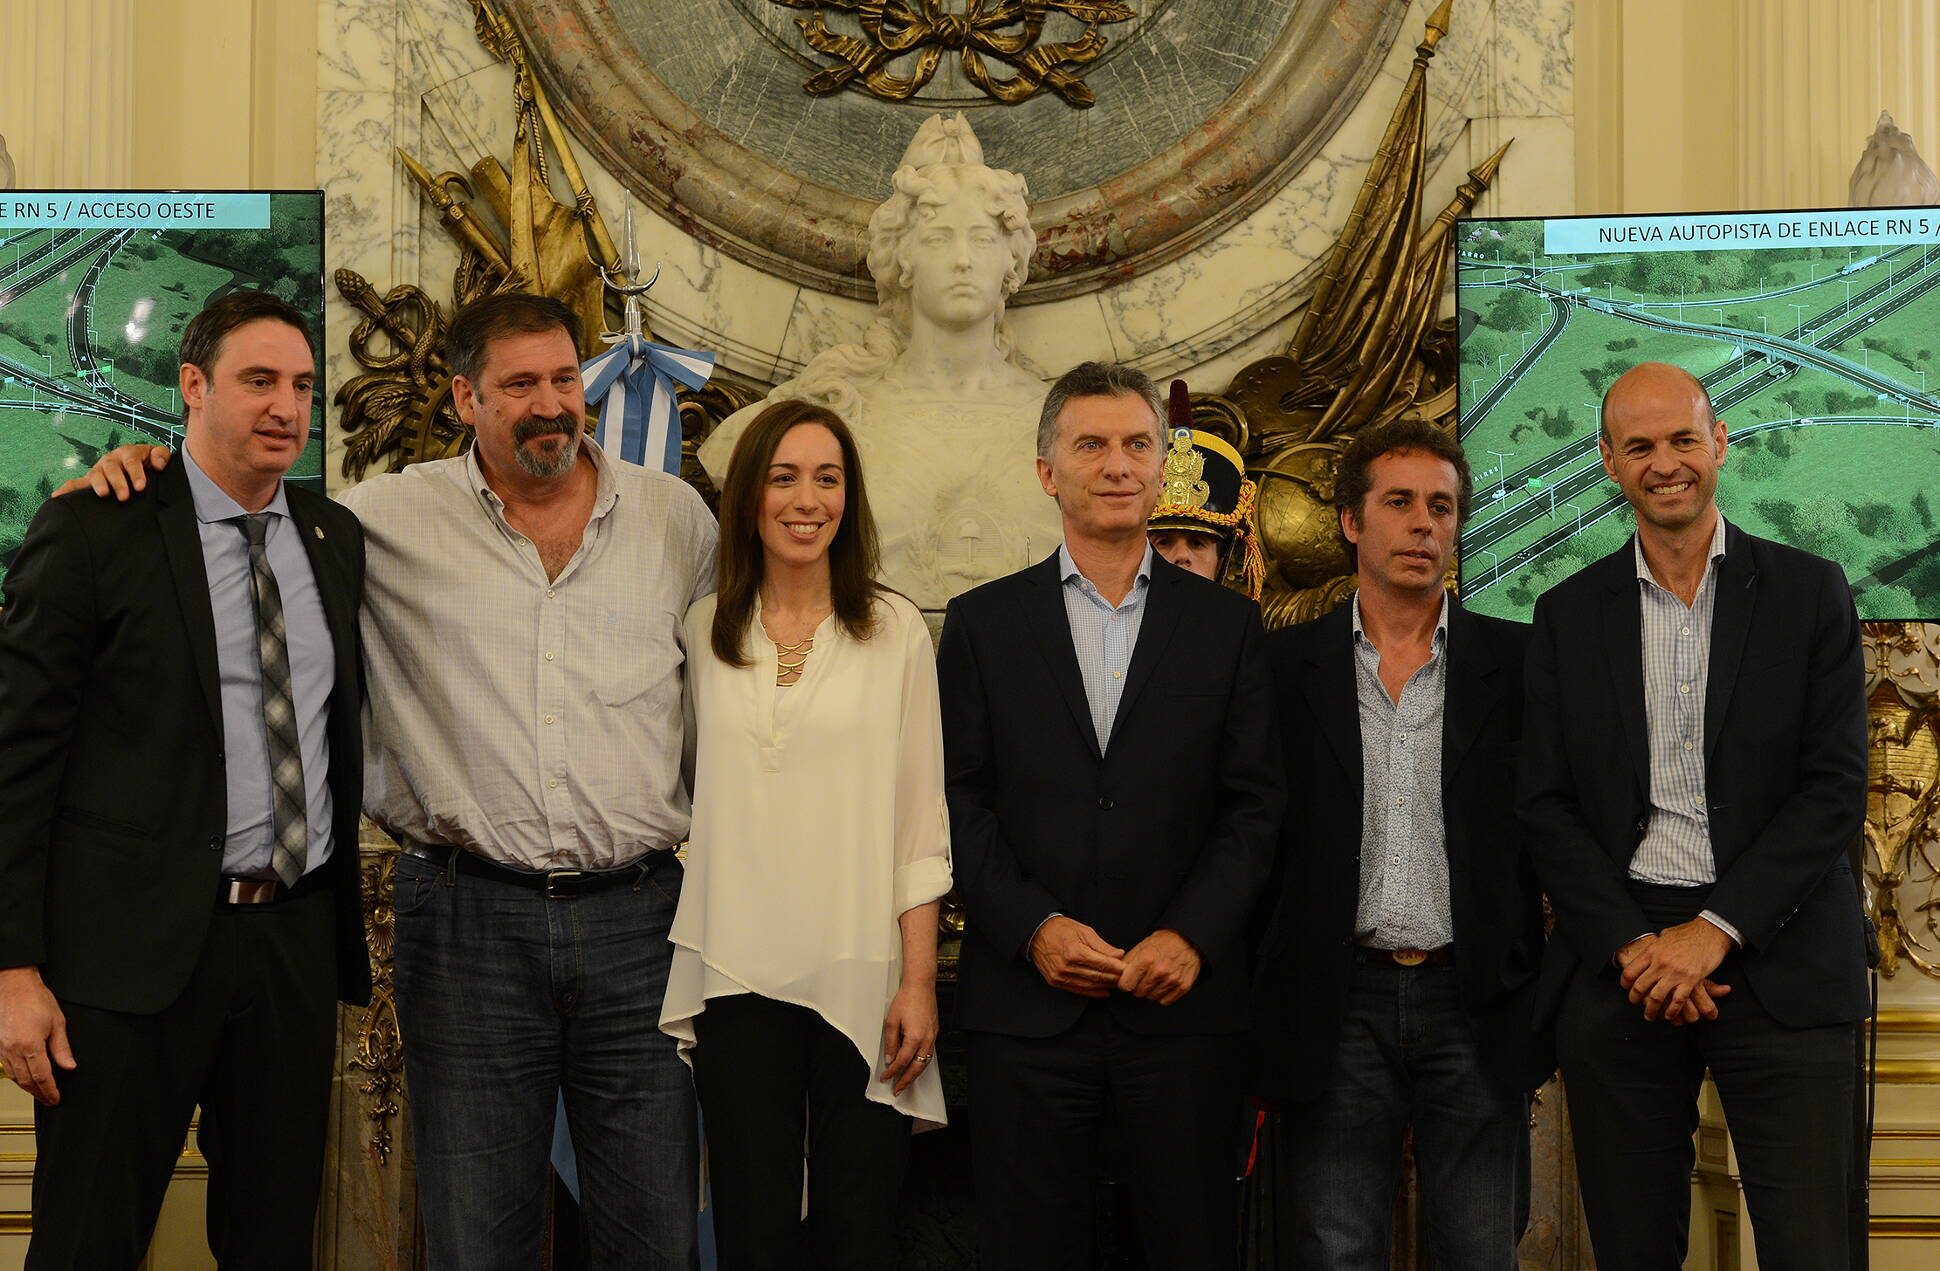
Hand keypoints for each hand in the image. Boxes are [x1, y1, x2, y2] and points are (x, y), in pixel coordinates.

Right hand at [0, 966, 74, 1105]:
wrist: (13, 985)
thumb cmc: (34, 998)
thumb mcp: (57, 1022)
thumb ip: (62, 1048)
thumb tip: (69, 1066)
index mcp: (30, 1046)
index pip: (42, 1077)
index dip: (50, 1090)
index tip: (56, 1098)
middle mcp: (13, 1050)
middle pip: (26, 1081)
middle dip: (39, 1093)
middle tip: (49, 1100)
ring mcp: (3, 1049)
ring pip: (15, 1076)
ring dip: (27, 1087)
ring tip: (39, 1093)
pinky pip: (7, 1067)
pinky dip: (17, 1077)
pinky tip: (24, 1078)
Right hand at [53, 443, 170, 500]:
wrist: (141, 467)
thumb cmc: (148, 462)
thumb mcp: (157, 455)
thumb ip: (161, 455)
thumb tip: (158, 464)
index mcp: (127, 453)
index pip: (131, 460)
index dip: (135, 473)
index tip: (140, 486)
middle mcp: (111, 460)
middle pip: (111, 468)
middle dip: (118, 481)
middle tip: (125, 496)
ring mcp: (99, 470)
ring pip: (95, 474)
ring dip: (99, 484)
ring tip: (104, 494)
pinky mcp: (89, 481)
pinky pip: (75, 483)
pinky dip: (66, 489)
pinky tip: (57, 497)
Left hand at [880, 977, 939, 1095]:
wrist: (921, 985)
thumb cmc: (906, 999)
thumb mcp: (891, 1021)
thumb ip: (890, 1042)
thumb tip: (889, 1058)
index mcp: (914, 1037)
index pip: (902, 1062)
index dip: (892, 1072)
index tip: (885, 1077)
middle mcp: (926, 1039)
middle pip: (917, 1067)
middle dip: (906, 1081)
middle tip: (898, 1090)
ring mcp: (932, 1036)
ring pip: (925, 1062)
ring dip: (915, 1074)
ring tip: (906, 1082)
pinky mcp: (935, 1032)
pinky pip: (929, 1053)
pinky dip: (922, 1063)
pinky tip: (916, 1065)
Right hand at [1029, 917, 1126, 997]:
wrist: (1037, 933)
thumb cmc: (1061, 929)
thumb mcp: (1084, 931)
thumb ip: (1102, 946)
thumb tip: (1119, 955)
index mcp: (1074, 951)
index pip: (1102, 964)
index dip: (1117, 968)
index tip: (1128, 969)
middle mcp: (1066, 966)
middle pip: (1097, 976)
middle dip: (1114, 978)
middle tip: (1126, 978)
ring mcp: (1060, 976)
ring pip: (1089, 985)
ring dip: (1105, 986)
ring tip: (1117, 984)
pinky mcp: (1055, 982)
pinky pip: (1078, 990)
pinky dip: (1093, 992)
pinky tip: (1104, 991)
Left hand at [1116, 928, 1201, 1004]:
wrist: (1186, 940)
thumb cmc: (1161, 943)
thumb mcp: (1141, 947)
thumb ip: (1127, 962)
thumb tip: (1115, 975)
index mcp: (1146, 959)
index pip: (1125, 985)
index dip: (1125, 983)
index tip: (1128, 980)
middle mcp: (1159, 971)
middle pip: (1138, 993)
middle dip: (1138, 986)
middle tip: (1144, 976)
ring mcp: (1172, 980)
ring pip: (1151, 997)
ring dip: (1151, 990)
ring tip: (1156, 978)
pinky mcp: (1183, 986)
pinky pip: (1165, 1001)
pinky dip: (1163, 995)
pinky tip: (1164, 983)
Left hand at [1621, 919, 1733, 1021]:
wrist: (1710, 931)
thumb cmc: (1689, 932)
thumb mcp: (1665, 936)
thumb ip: (1655, 946)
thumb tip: (1649, 948)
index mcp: (1651, 952)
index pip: (1630, 972)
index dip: (1625, 984)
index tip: (1627, 989)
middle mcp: (1660, 963)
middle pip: (1640, 987)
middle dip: (1635, 999)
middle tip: (1636, 1004)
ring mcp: (1675, 972)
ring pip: (1656, 997)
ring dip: (1651, 1010)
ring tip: (1650, 1015)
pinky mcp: (1691, 979)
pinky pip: (1677, 1000)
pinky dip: (1672, 1011)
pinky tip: (1669, 1016)